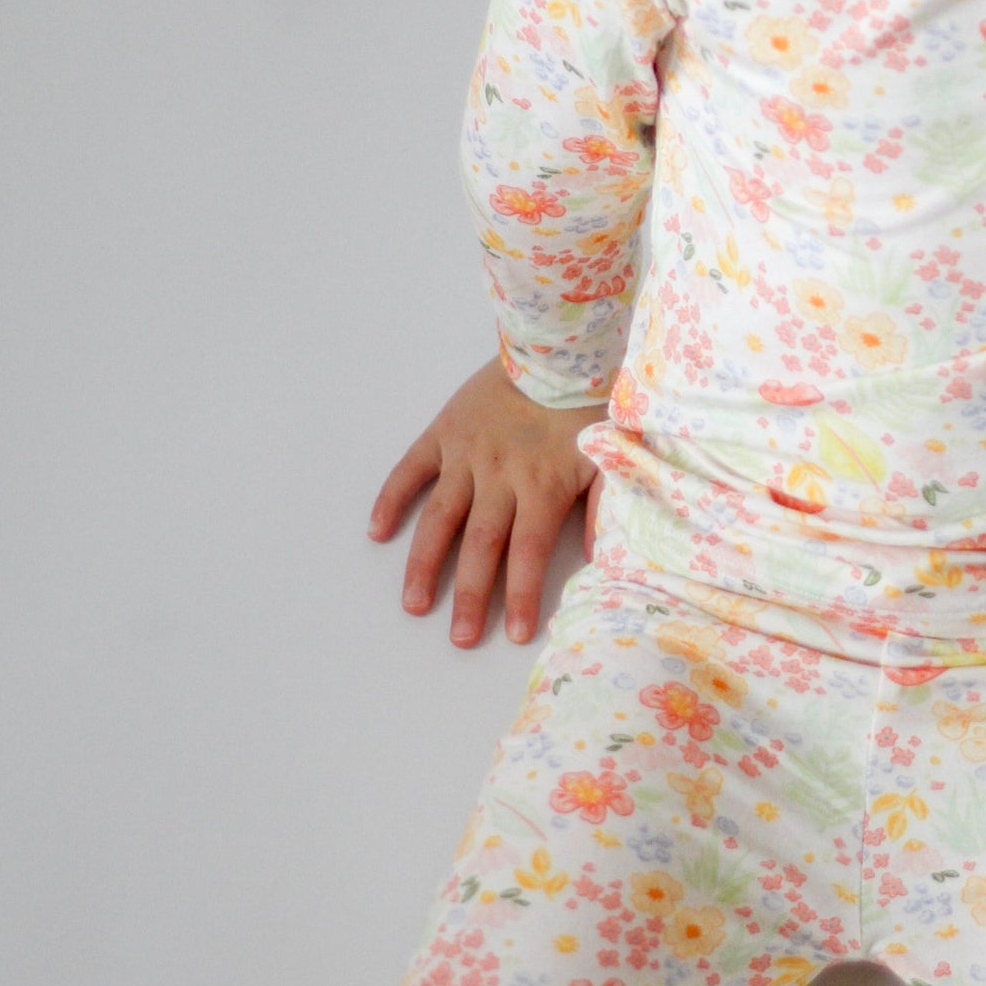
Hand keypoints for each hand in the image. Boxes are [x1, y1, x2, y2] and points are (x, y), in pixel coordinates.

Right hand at [367, 356, 608, 645]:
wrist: (554, 348)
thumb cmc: (588, 406)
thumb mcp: (608, 459)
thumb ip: (603, 510)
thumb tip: (601, 560)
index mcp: (541, 487)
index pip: (528, 552)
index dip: (521, 594)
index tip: (515, 634)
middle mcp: (498, 477)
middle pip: (481, 546)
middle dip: (471, 596)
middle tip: (459, 638)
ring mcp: (465, 455)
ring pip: (440, 518)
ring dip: (425, 564)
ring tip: (414, 604)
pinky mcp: (443, 433)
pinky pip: (410, 470)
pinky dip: (392, 500)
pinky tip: (377, 533)